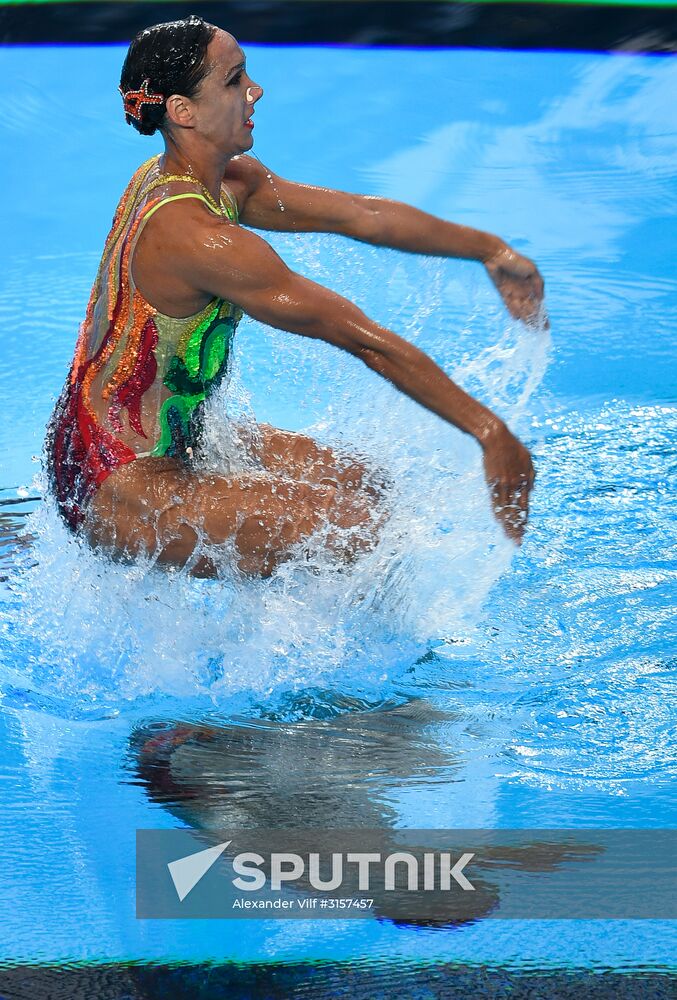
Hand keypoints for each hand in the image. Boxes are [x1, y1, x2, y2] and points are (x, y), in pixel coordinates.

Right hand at [480, 422, 535, 544]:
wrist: (497, 439)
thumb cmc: (514, 448)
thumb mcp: (529, 460)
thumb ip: (531, 477)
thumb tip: (531, 491)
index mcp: (524, 481)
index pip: (525, 506)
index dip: (524, 520)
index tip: (524, 532)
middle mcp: (514, 486)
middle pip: (515, 511)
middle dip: (516, 528)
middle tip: (517, 542)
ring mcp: (502, 485)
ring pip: (505, 509)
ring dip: (507, 524)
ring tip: (508, 537)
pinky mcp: (491, 482)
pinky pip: (494, 501)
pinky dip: (497, 513)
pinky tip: (499, 522)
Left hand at [484, 245, 547, 326]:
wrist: (497, 255)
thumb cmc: (516, 260)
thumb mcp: (532, 270)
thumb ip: (538, 285)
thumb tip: (541, 300)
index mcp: (533, 286)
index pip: (539, 304)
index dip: (543, 315)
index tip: (546, 326)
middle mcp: (524, 291)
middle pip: (530, 309)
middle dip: (534, 321)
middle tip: (538, 332)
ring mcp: (513, 293)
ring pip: (521, 309)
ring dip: (525, 319)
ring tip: (529, 329)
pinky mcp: (503, 293)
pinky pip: (509, 305)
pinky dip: (513, 311)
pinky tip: (517, 319)